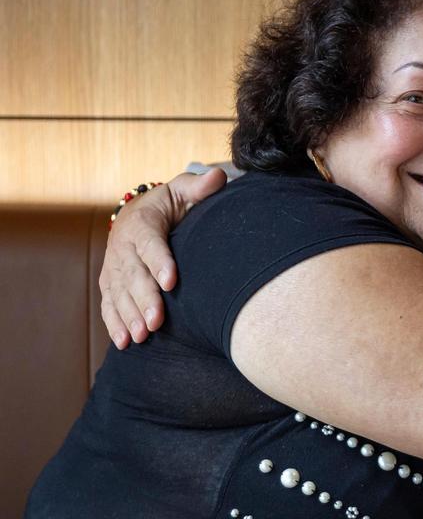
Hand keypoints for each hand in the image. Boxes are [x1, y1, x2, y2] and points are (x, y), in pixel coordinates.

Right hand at [98, 168, 227, 347]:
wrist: (137, 213)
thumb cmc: (170, 203)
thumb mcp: (183, 190)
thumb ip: (200, 186)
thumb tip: (218, 177)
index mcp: (142, 223)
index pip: (150, 244)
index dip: (159, 262)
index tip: (171, 281)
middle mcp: (122, 246)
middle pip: (133, 275)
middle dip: (144, 299)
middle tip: (157, 321)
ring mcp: (113, 267)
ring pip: (119, 293)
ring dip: (129, 316)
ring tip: (143, 336)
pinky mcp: (110, 282)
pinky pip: (109, 304)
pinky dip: (115, 324)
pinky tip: (125, 342)